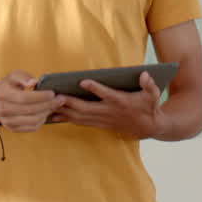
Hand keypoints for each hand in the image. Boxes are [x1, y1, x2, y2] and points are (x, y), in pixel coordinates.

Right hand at [0, 70, 66, 132]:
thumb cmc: (8, 86)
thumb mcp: (14, 76)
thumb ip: (24, 77)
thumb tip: (34, 82)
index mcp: (3, 94)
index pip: (24, 98)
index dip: (40, 96)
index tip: (53, 93)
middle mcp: (3, 109)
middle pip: (30, 110)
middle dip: (48, 105)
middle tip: (60, 100)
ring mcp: (7, 121)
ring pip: (32, 120)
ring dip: (46, 113)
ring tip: (54, 106)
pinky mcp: (12, 128)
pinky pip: (31, 127)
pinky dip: (42, 121)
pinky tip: (46, 113)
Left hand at [51, 71, 165, 138]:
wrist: (147, 127)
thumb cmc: (148, 107)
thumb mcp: (153, 94)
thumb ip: (149, 84)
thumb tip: (145, 74)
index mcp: (120, 101)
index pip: (106, 94)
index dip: (95, 88)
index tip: (83, 81)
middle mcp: (108, 111)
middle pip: (85, 108)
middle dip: (70, 103)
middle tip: (55, 96)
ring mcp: (102, 119)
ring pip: (80, 117)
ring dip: (64, 112)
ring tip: (48, 107)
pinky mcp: (98, 123)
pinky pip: (79, 122)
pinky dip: (67, 119)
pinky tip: (55, 116)